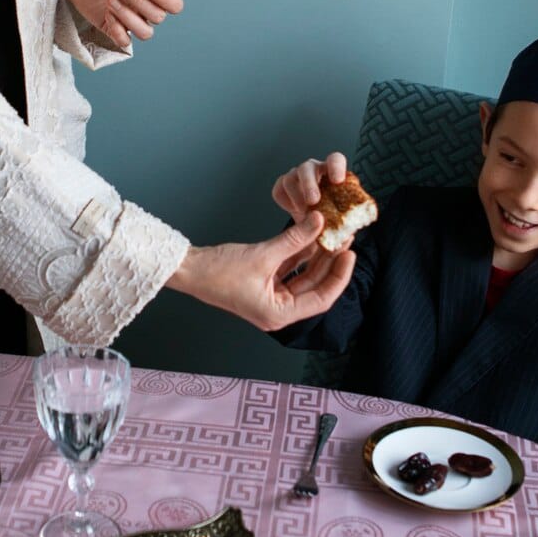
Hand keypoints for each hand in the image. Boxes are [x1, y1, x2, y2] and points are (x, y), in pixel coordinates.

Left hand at [63, 0, 183, 47]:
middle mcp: (147, 7)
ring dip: (128, 17)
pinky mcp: (113, 29)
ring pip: (145, 33)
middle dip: (138, 1)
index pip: (175, 5)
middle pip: (158, 17)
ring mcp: (131, 19)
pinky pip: (125, 42)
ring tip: (111, 0)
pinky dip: (117, 30)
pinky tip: (107, 13)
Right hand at [166, 212, 355, 331]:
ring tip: (331, 235)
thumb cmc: (217, 272)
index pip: (321, 298)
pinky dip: (299, 254)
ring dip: (316, 256)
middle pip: (315, 286)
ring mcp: (271, 297)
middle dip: (330, 262)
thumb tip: (319, 222)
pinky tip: (311, 236)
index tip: (349, 253)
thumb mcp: (262, 255)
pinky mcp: (263, 284)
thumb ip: (293, 239)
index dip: (339, 275)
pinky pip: (289, 269)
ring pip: (303, 276)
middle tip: (343, 239)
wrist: (188, 269)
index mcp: (278, 314)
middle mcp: (277, 310)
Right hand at [272, 151, 347, 222]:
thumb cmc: (329, 223)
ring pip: (291, 177)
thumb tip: (347, 236)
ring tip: (303, 211)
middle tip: (313, 202)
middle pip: (308, 167)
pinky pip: (279, 188)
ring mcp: (297, 177)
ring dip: (296, 196)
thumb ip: (343, 229)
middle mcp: (315, 172)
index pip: (335, 160)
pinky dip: (285, 201)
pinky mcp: (283, 186)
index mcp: (333, 174)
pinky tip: (294, 210)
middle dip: (309, 184)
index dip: (336, 166)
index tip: (337, 181)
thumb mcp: (340, 226)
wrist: (311, 229)